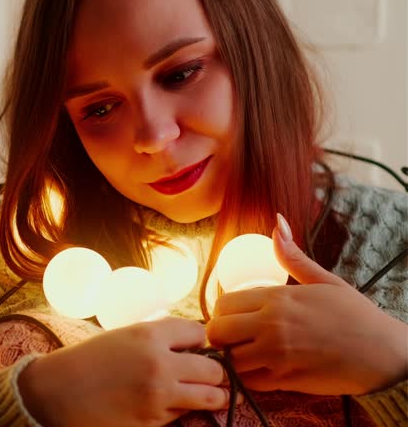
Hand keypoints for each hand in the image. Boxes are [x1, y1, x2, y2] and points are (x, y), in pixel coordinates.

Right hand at [18, 317, 235, 426]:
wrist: (56, 392)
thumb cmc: (87, 361)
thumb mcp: (123, 336)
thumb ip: (156, 339)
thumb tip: (191, 347)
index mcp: (149, 334)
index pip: (199, 334)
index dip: (198, 343)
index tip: (191, 350)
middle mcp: (160, 363)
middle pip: (214, 368)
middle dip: (212, 372)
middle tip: (203, 376)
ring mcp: (159, 395)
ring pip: (211, 396)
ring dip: (210, 396)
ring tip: (203, 395)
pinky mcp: (153, 421)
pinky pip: (184, 415)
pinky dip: (183, 412)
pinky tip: (168, 406)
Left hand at [206, 213, 407, 394]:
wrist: (387, 353)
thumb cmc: (356, 316)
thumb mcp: (324, 280)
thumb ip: (292, 257)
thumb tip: (277, 222)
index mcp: (277, 298)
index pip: (223, 304)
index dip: (223, 313)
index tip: (234, 319)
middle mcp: (272, 325)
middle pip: (217, 332)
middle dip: (221, 336)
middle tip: (235, 339)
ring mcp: (277, 355)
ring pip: (230, 360)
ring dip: (234, 359)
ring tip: (248, 356)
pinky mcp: (286, 380)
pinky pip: (250, 382)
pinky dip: (250, 379)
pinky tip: (263, 372)